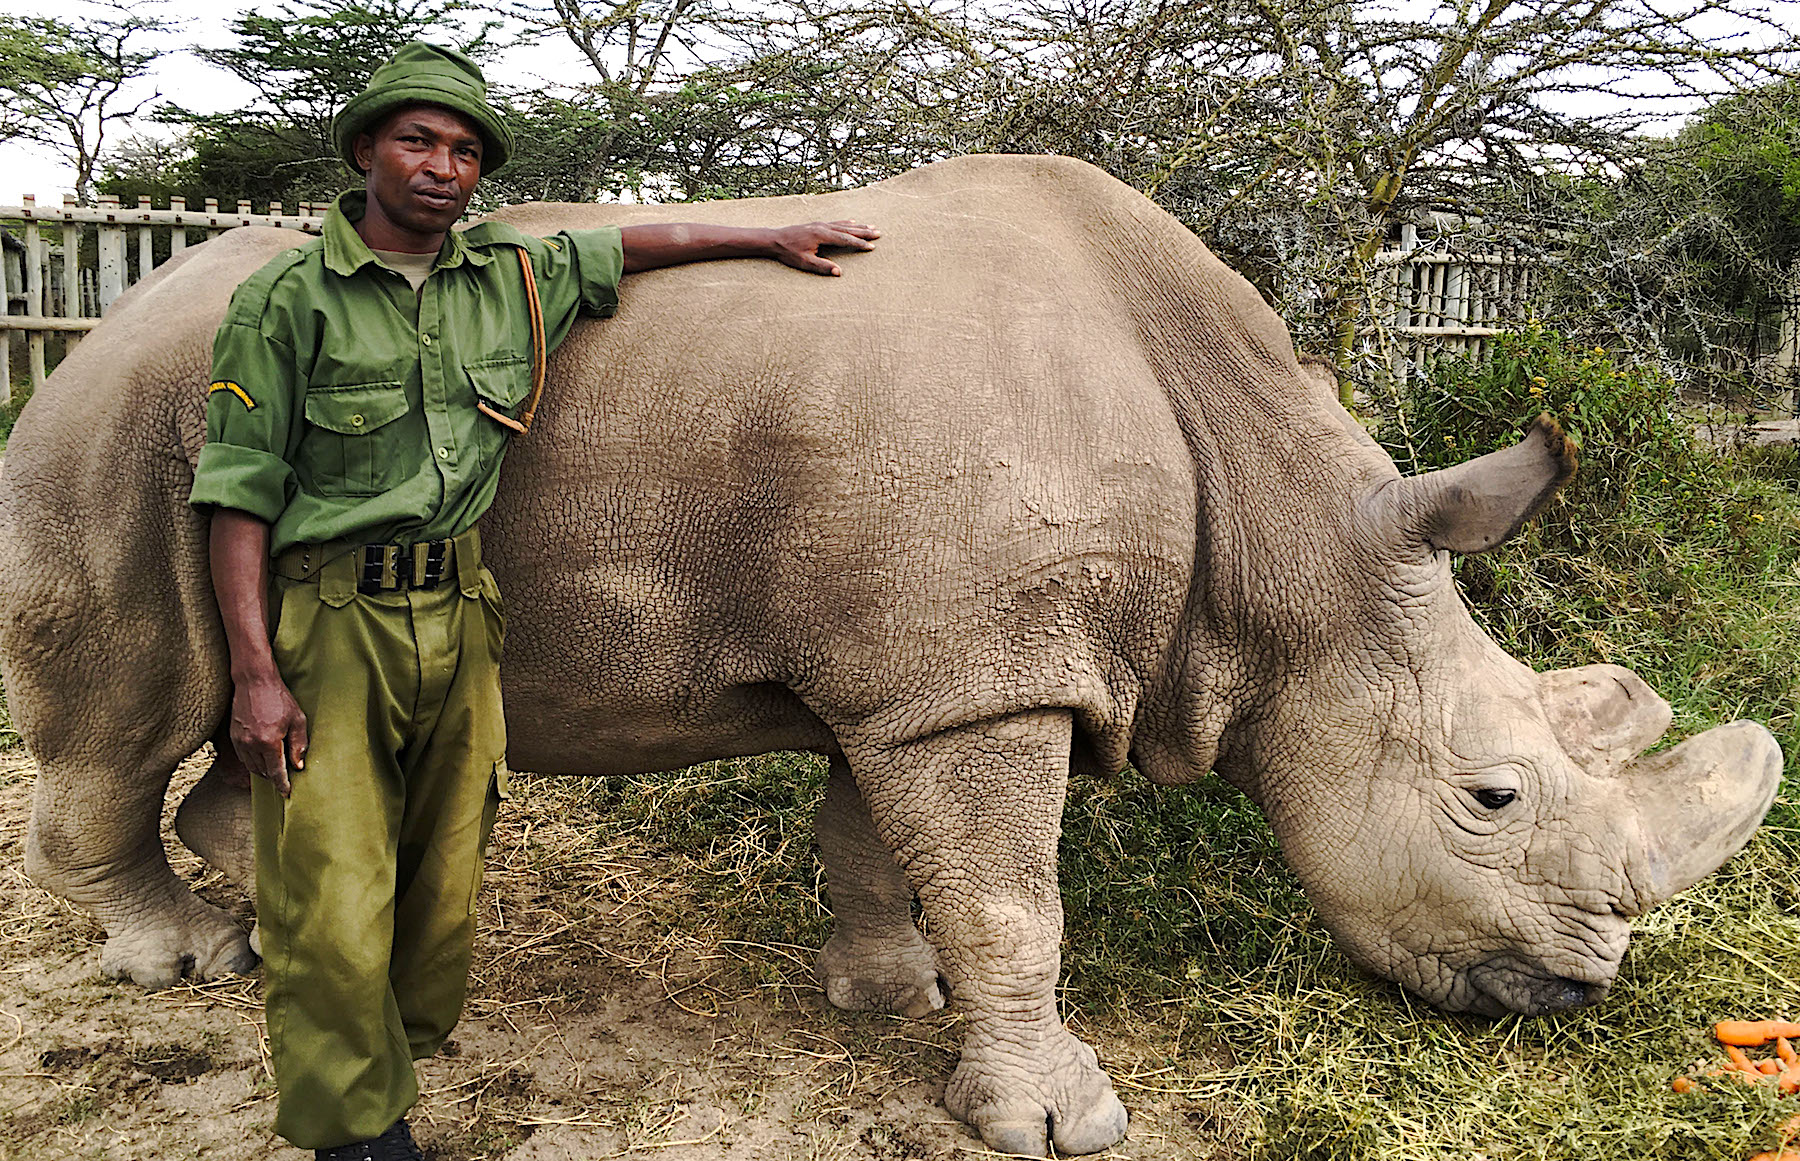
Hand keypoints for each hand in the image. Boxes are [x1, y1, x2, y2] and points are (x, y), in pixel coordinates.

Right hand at [228, 667, 308, 796]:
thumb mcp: (297, 720)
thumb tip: (298, 766)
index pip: (276, 772)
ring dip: (264, 770)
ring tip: (275, 767)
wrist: (254, 682)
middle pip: (263, 772)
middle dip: (274, 777)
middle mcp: (251, 745)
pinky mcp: (233, 737)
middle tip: (285, 777)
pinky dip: (253, 762)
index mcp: (269, 742)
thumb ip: (299, 745)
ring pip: (252, 767)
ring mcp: (240, 741)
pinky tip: (263, 756)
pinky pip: (244, 758)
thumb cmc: (279, 698)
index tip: (287, 793)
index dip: (282, 785)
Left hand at [767, 220, 879, 275]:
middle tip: (879, 233)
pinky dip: (846, 223)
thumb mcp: (805, 262)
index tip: (872, 246)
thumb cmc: (788, 252)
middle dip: (864, 232)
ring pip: (843, 225)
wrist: (774, 239)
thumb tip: (839, 272)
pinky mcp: (817, 224)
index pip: (845, 240)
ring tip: (871, 226)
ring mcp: (820, 224)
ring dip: (858, 226)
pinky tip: (852, 222)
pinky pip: (836, 222)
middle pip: (848, 229)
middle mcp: (823, 227)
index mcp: (822, 235)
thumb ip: (822, 267)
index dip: (859, 243)